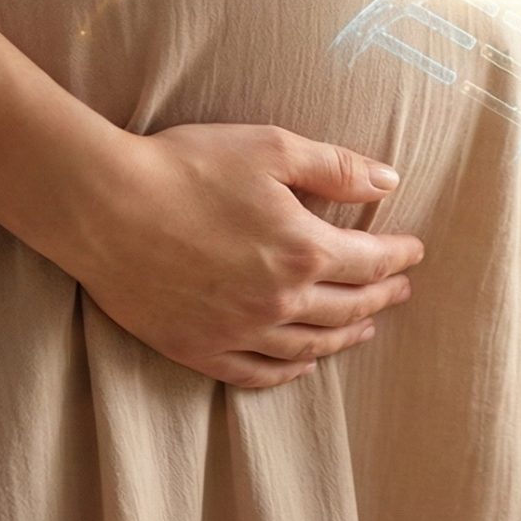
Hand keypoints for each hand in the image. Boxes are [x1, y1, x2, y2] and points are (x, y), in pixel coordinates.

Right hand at [46, 123, 422, 388]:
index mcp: (303, 250)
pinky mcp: (199, 348)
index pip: (370, 262)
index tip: (414, 252)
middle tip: (400, 288)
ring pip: (309, 345)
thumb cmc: (187, 167)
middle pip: (347, 307)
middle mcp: (279, 300)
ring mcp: (239, 330)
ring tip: (365, 327)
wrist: (105, 206)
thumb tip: (388, 182)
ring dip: (344, 336)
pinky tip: (302, 363)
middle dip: (381, 296)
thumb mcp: (271, 148)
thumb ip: (336, 168)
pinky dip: (288, 370)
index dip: (399, 257)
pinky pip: (257, 372)